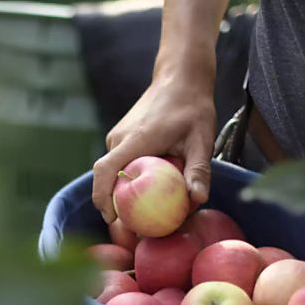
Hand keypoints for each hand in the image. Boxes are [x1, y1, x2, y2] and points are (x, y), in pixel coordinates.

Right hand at [92, 76, 215, 222]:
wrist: (180, 78)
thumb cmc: (192, 107)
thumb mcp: (201, 139)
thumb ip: (199, 170)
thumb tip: (197, 200)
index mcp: (135, 140)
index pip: (105, 171)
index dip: (102, 197)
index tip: (112, 219)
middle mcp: (119, 138)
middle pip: (108, 178)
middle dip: (117, 204)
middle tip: (138, 226)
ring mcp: (117, 136)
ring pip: (114, 171)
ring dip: (126, 190)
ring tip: (149, 208)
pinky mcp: (121, 136)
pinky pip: (120, 163)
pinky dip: (130, 177)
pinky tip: (151, 187)